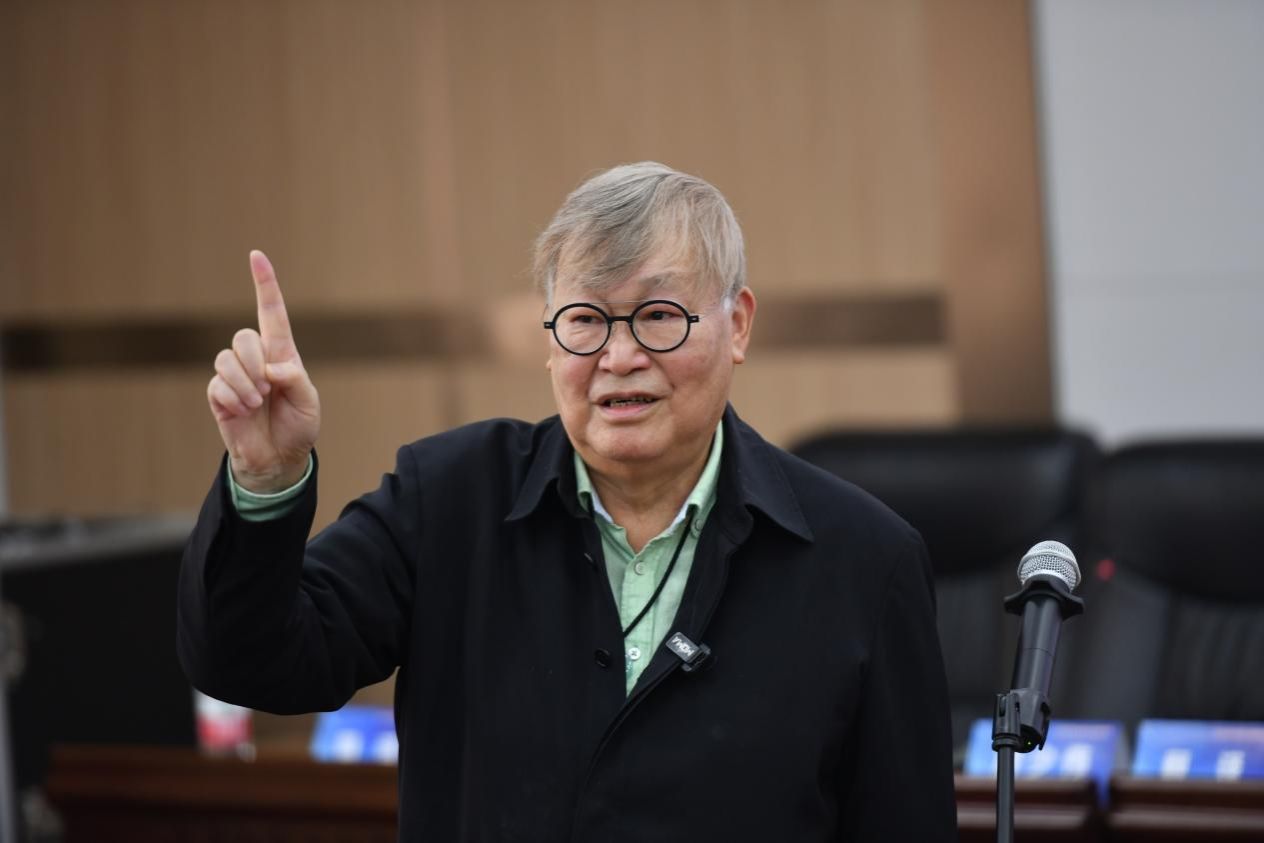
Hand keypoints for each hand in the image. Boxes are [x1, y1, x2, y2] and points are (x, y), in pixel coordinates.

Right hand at [207, 251, 320, 492]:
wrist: (278, 459)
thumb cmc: (298, 427)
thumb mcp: (309, 403)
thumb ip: (296, 380)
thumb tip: (272, 366)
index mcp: (281, 354)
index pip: (271, 312)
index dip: (264, 284)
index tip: (256, 255)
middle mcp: (256, 360)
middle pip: (243, 335)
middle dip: (254, 360)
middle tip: (268, 388)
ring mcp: (235, 376)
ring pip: (225, 357)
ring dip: (244, 382)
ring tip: (258, 402)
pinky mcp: (219, 395)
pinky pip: (218, 384)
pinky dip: (233, 398)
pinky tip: (243, 411)